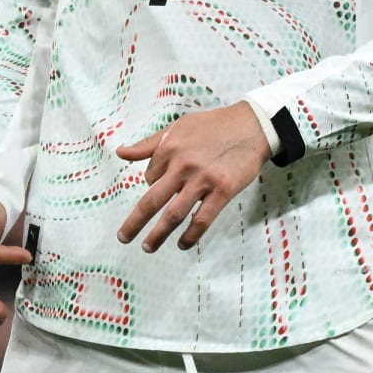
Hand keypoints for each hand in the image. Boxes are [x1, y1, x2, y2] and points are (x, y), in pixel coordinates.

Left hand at [115, 101, 271, 252]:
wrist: (252, 125)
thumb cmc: (214, 125)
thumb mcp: (178, 127)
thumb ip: (149, 144)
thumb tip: (120, 153)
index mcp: (169, 149)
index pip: (150, 177)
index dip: (152, 185)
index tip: (161, 188)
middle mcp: (182, 165)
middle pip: (152, 200)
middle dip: (135, 223)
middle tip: (123, 238)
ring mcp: (202, 179)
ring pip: (174, 214)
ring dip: (159, 234)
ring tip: (148, 247)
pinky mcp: (222, 190)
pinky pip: (202, 219)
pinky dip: (191, 235)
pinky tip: (182, 244)